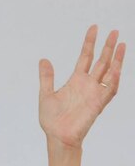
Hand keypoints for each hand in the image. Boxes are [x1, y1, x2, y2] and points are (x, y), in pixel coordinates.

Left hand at [39, 25, 125, 147]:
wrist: (57, 136)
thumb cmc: (52, 119)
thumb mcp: (46, 93)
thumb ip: (47, 77)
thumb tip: (43, 59)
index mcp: (76, 80)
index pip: (85, 57)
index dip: (89, 43)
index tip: (94, 28)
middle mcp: (88, 84)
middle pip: (101, 61)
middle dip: (108, 47)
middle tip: (114, 31)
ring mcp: (94, 93)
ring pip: (109, 72)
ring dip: (116, 59)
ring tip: (121, 44)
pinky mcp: (98, 104)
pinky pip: (110, 90)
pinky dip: (114, 79)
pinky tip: (117, 68)